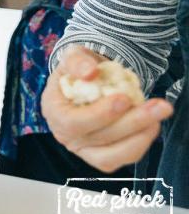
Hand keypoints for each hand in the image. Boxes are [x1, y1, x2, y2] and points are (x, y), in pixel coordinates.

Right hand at [41, 45, 172, 171]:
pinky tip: (152, 124)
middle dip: (132, 122)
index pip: (72, 122)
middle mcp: (66, 136)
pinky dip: (141, 143)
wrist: (89, 82)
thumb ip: (77, 61)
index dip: (99, 114)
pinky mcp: (103, 157)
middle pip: (98, 137)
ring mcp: (84, 150)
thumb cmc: (79, 70)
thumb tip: (89, 72)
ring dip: (140, 136)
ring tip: (159, 113)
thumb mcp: (73, 56)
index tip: (124, 98)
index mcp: (54, 111)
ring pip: (112, 155)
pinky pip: (123, 157)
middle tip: (159, 106)